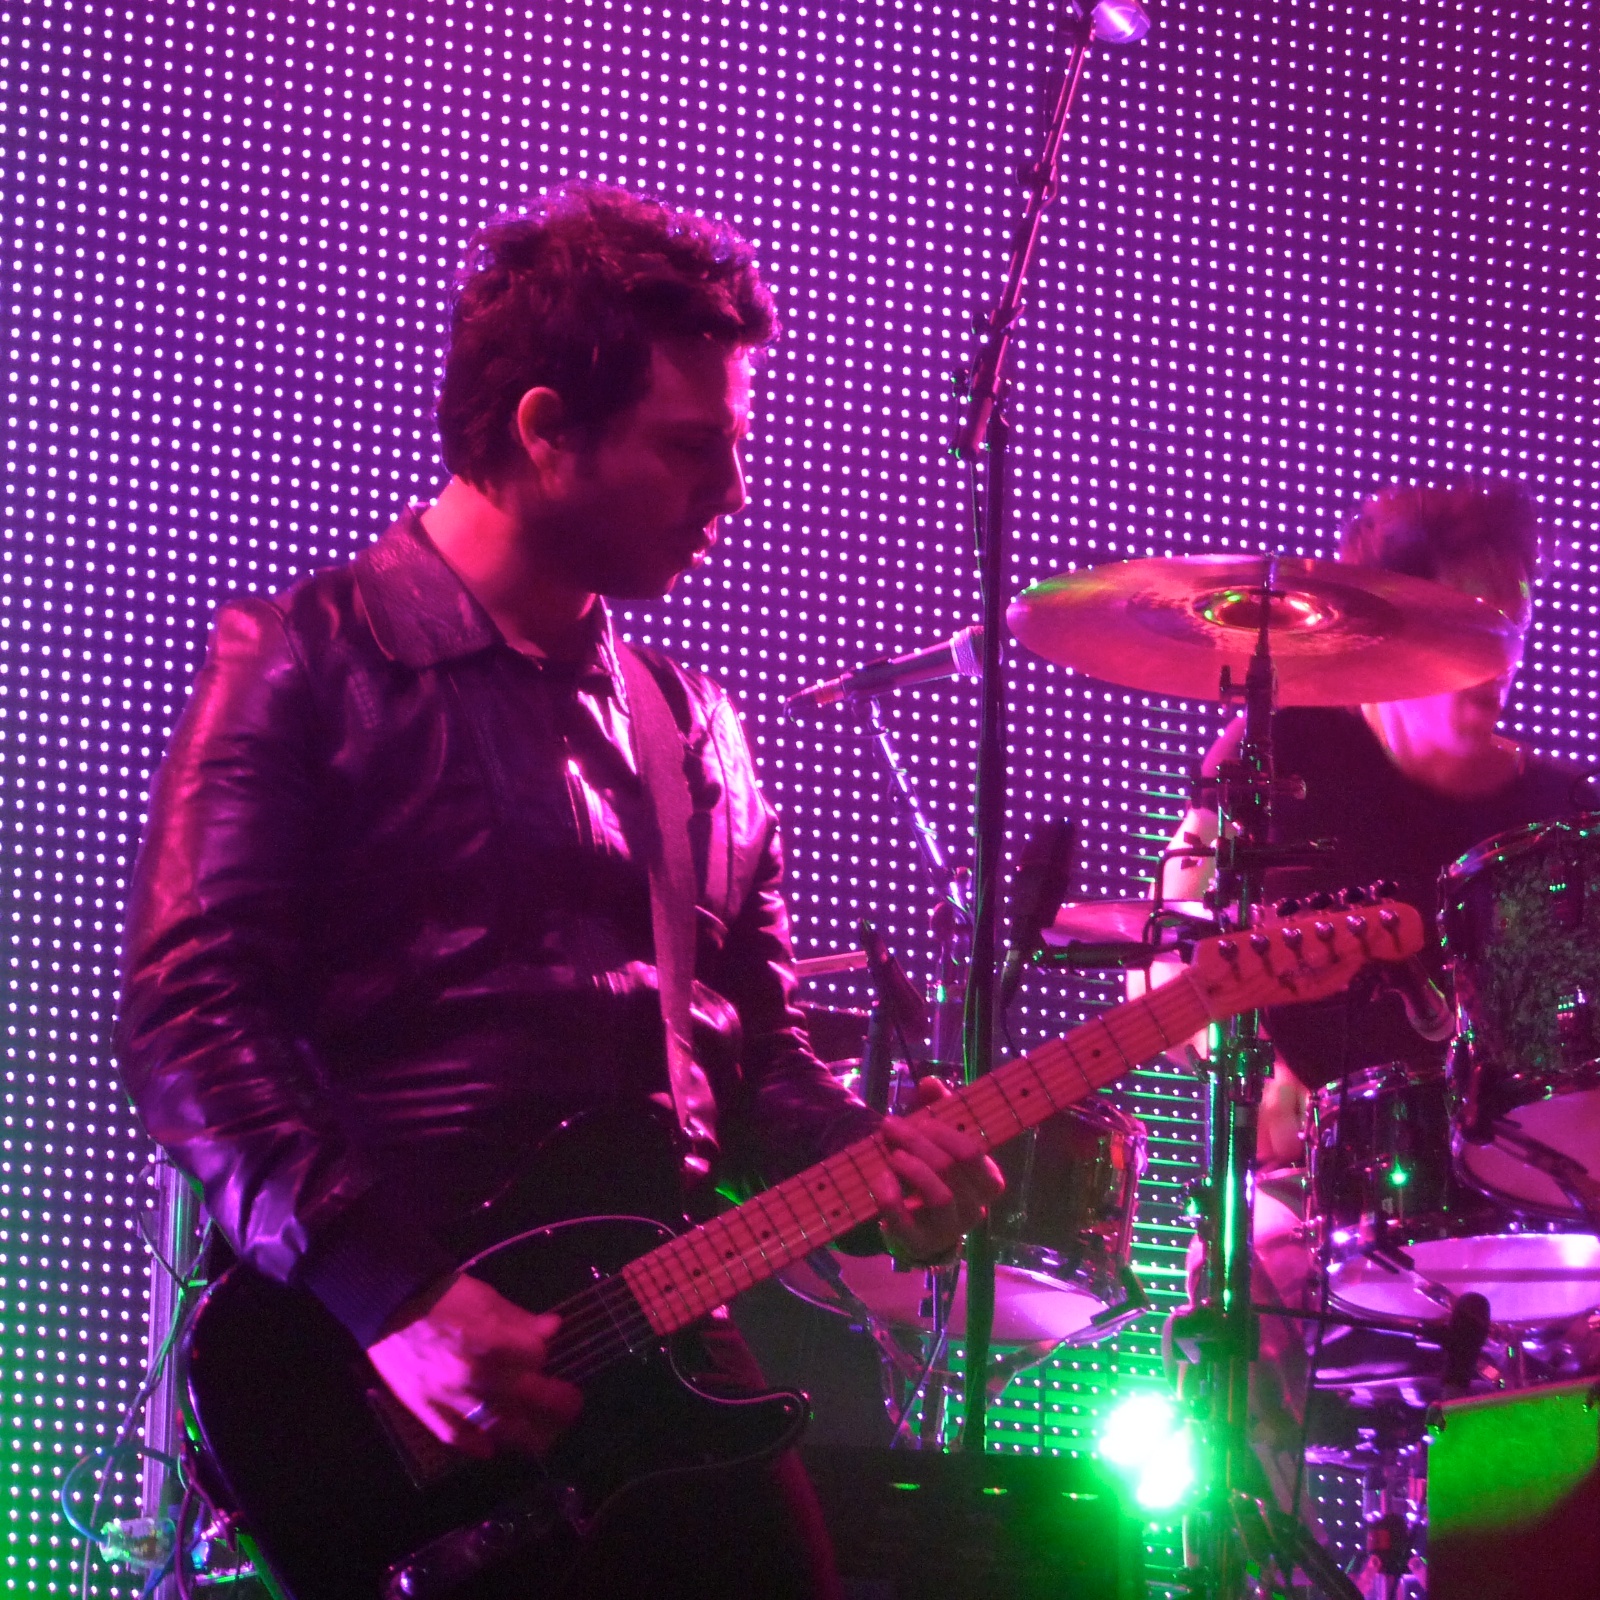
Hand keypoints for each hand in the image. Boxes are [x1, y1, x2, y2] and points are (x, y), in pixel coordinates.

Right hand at [366, 1274, 582, 1458]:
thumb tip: (553, 1329)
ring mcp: (458, 1403)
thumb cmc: (443, 1297)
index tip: (539, 1349)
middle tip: (571, 1405)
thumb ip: (522, 1319)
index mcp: (497, 1345)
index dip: (541, 1353)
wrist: (391, 1306)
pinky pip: (464, 1441)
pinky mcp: (433, 1415)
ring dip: (530, 1434)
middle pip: (537, 1401)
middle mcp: (482, 1380)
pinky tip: (493, 1446)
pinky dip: (481, 1446)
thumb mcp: (488, 1298)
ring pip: (507, 1431)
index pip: (539, 1358)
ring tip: (543, 1435)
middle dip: (561, 1402)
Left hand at [871, 1076, 1004, 1264]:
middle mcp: (974, 1208)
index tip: (918, 1120)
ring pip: (940, 1196)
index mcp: (986, 1181)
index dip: (943, 1132)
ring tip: (892, 1155)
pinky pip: (906, 1223)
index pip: (973, 1152)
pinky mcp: (919, 1244)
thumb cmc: (930, 1174)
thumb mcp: (935, 1140)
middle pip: (951, 1167)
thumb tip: (931, 1083)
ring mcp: (948, 1230)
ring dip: (912, 1168)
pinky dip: (890, 1198)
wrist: (912, 1225)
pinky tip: (879, 1180)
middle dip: (918, 1142)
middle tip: (892, 1127)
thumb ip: (936, 1109)